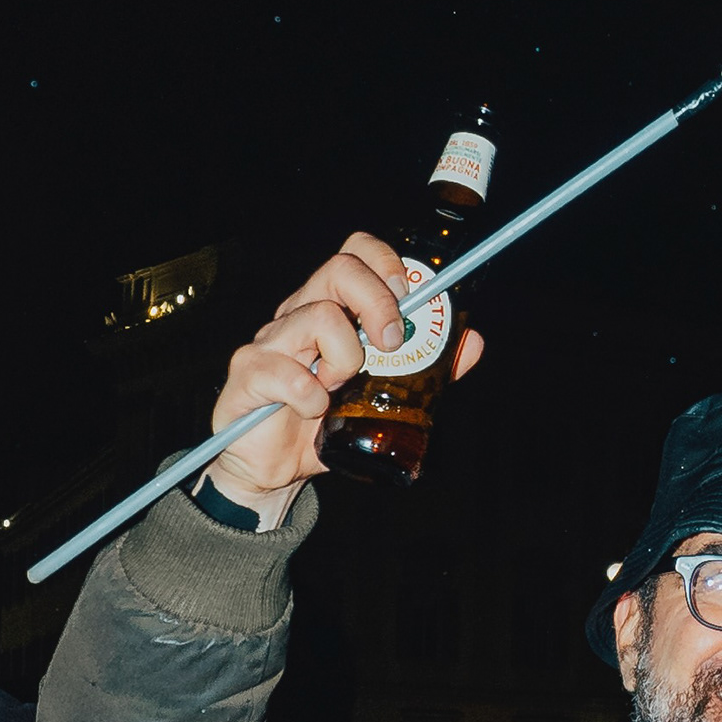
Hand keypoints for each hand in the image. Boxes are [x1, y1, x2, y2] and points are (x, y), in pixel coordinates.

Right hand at [204, 234, 484, 511]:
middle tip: (392, 343)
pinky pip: (286, 372)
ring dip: (345, 360)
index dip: (387, 263)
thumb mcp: (383, 395)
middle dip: (378, 303)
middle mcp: (298, 313)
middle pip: (339, 268)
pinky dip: (310, 397)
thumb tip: (473, 343)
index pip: (355, 253)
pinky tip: (313, 411)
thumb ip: (427, 369)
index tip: (411, 298)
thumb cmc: (322, 423)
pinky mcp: (248, 373)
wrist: (271, 468)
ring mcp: (270, 340)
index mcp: (329, 308)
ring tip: (338, 390)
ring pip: (320, 318)